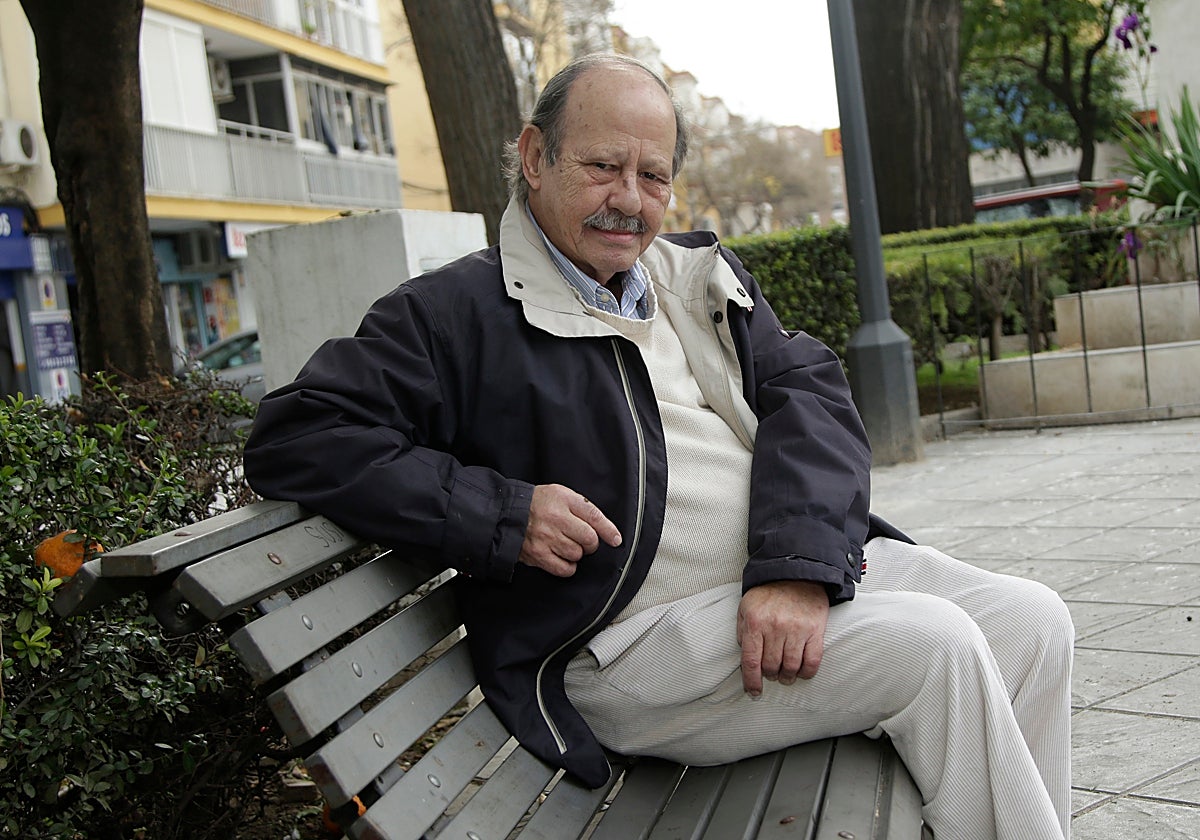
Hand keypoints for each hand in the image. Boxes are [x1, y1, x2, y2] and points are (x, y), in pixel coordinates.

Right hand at [519, 484, 621, 576]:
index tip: (616, 540)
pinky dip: (568, 566)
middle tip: (582, 539)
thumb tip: (605, 528)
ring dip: (576, 553)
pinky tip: (561, 557)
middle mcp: (556, 519)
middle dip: (590, 543)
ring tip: (565, 544)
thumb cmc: (537, 504)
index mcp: (563, 500)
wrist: (507, 514)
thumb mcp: (560, 494)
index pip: (594, 516)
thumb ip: (582, 507)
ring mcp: (546, 538)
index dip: (609, 530)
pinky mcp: (538, 555)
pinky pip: (565, 569)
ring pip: (577, 554)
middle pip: (589, 539)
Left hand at [737, 580, 829, 696]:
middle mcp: (775, 627)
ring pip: (791, 668)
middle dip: (770, 675)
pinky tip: (802, 672)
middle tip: (772, 673)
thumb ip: (742, 631)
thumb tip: (744, 656)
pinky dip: (807, 672)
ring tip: (786, 675)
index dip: (751, 681)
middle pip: (771, 667)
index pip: (750, 661)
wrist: (797, 573)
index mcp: (755, 622)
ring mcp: (797, 630)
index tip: (753, 692)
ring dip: (788, 677)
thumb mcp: (746, 606)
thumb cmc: (769, 593)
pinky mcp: (815, 630)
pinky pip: (812, 661)